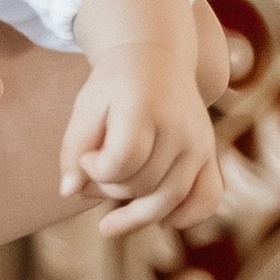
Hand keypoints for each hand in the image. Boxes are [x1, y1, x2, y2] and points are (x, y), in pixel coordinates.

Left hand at [60, 44, 223, 238]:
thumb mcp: (86, 105)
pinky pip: (208, 197)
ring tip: (111, 221)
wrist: (156, 58)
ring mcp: (200, 142)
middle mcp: (179, 126)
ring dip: (137, 213)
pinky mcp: (210, 154)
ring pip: (169, 198)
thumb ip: (74, 147)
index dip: (96, 169)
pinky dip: (186, 216)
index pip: (120, 162)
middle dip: (110, 188)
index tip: (87, 157)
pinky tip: (160, 220)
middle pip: (142, 184)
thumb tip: (68, 192)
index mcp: (144, 107)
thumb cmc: (114, 85)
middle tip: (97, 174)